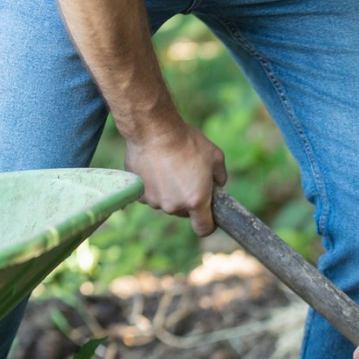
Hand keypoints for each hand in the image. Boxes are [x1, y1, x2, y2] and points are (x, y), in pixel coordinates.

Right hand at [124, 120, 227, 236]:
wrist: (153, 128)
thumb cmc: (187, 141)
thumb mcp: (216, 157)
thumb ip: (220, 177)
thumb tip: (217, 185)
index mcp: (196, 202)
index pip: (204, 229)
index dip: (208, 224)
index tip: (208, 216)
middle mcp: (174, 206)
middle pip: (184, 213)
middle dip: (188, 201)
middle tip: (187, 178)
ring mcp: (155, 201)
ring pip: (166, 203)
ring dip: (169, 192)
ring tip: (169, 169)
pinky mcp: (139, 193)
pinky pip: (150, 195)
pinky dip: (153, 186)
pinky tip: (155, 168)